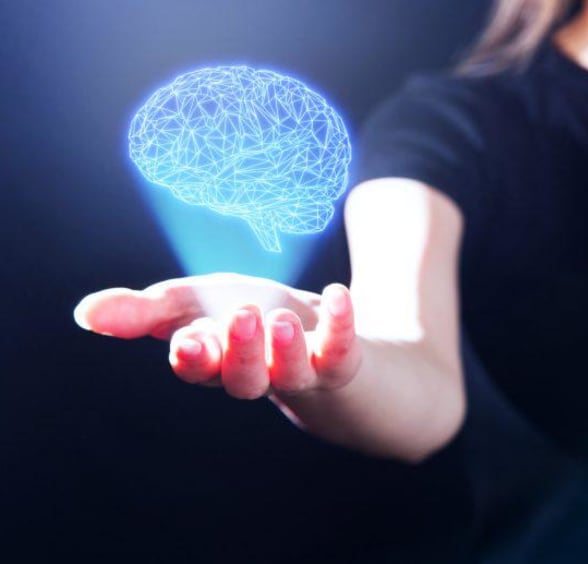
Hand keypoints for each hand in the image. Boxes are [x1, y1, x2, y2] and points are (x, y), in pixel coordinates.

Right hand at [74, 273, 361, 399]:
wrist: (316, 336)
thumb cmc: (247, 317)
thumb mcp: (195, 303)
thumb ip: (145, 310)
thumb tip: (85, 314)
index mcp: (217, 361)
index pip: (200, 367)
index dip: (195, 356)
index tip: (188, 339)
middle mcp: (258, 373)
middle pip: (244, 379)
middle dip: (240, 351)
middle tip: (242, 317)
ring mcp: (303, 371)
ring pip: (292, 372)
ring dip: (284, 346)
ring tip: (279, 317)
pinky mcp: (340, 360)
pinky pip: (342, 351)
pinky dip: (341, 324)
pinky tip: (340, 294)